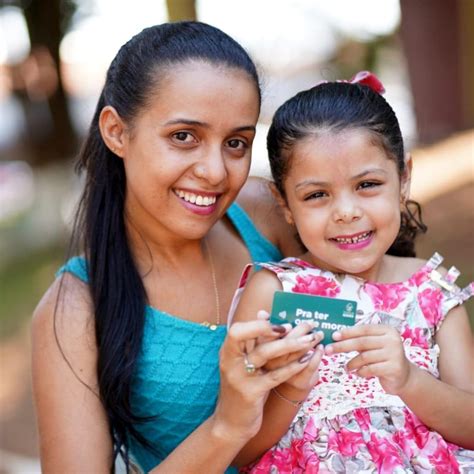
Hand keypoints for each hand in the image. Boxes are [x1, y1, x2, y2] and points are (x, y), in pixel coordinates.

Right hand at [213, 317, 320, 441]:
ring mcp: (239, 377)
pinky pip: (274, 376)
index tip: (283, 324)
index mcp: (227, 352)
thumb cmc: (241, 388)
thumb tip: (264, 312)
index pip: (237, 330)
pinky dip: (292, 366)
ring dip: (290, 344)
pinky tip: (307, 360)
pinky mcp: (251, 393)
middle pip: (249, 337)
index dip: (259, 324)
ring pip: (264, 353)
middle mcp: (229, 361)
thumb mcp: (242, 364)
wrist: (231, 423)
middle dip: (277, 329)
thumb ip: (251, 341)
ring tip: (311, 340)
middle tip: (304, 326)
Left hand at [325, 324, 413, 394]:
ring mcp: (395, 354)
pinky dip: (360, 372)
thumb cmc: (383, 358)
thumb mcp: (374, 345)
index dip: (347, 332)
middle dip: (342, 346)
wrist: (404, 377)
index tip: (333, 336)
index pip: (363, 329)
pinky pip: (370, 369)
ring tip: (346, 368)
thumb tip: (336, 336)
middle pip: (362, 342)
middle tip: (328, 350)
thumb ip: (360, 339)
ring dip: (351, 363)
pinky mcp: (394, 368)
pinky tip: (357, 373)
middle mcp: (392, 340)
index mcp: (387, 330)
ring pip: (364, 357)